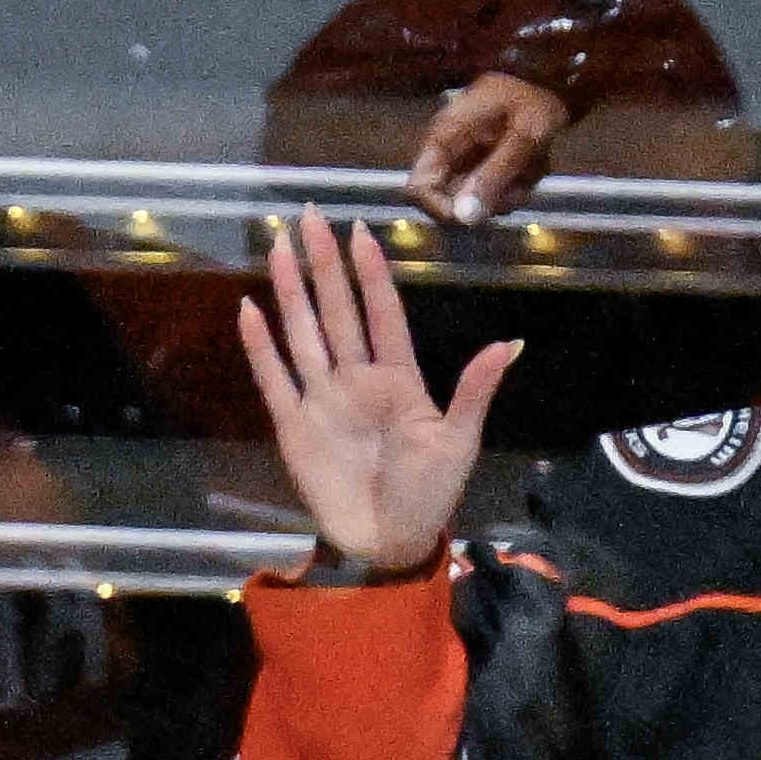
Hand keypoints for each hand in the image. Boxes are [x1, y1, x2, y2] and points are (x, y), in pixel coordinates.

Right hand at [235, 211, 513, 579]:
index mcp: (399, 379)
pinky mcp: (294, 428)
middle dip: (323, 264)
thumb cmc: (431, 494)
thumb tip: (510, 343)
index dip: (372, 274)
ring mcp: (323, 401)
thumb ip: (475, 390)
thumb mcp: (460, 442)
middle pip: (337, 311)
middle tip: (309, 216)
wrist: (388, 543)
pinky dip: (261, 347)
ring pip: (303, 334)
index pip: (383, 314)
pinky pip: (274, 379)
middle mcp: (357, 379)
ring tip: (276, 248)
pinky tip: (250, 311)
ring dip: (290, 292)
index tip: (361, 231)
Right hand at [405, 72, 567, 225]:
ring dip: (507, 195)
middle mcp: (449, 153)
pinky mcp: (483, 167)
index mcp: (445, 137)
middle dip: (486, 202)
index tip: (475, 212)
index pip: (418, 188)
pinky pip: (492, 194)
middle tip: (518, 186)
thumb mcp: (523, 135)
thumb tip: (463, 217)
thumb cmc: (535, 97)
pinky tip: (531, 167)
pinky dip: (515, 188)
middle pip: (450, 201)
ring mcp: (466, 161)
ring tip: (531, 170)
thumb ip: (494, 174)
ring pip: (476, 202)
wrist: (551, 78)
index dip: (441, 208)